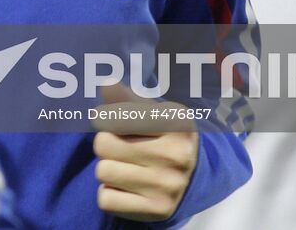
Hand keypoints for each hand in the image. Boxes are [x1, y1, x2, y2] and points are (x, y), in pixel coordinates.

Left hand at [92, 83, 198, 220]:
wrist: (192, 179)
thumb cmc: (162, 136)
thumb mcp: (152, 111)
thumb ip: (126, 98)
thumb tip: (106, 84)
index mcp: (176, 122)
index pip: (115, 116)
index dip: (105, 118)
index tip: (111, 121)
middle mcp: (177, 155)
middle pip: (103, 143)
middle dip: (106, 144)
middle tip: (122, 148)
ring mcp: (169, 185)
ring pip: (103, 171)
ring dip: (107, 169)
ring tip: (126, 167)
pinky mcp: (158, 210)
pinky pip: (106, 199)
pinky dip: (110, 193)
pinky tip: (128, 188)